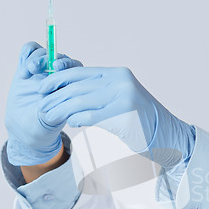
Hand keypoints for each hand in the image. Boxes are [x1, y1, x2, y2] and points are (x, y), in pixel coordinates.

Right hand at [4, 42, 82, 165]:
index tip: (56, 68)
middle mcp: (58, 75)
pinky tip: (23, 69)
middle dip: (48, 59)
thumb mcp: (53, 118)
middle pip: (58, 56)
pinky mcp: (26, 67)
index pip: (74, 67)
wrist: (25, 126)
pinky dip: (27, 54)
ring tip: (28, 71)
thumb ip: (59, 108)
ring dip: (36, 58)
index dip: (67, 64)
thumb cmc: (44, 124)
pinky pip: (28, 50)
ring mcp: (42, 70)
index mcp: (70, 84)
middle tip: (37, 68)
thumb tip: (66, 100)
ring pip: (43, 52)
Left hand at [37, 67, 195, 169]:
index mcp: (118, 74)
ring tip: (49, 116)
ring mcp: (124, 98)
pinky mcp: (124, 116)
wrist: (166, 136)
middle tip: (41, 105)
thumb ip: (100, 92)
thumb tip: (70, 92)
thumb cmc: (140, 120)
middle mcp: (121, 82)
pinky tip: (71, 122)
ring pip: (82, 100)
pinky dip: (78, 118)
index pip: (81, 72)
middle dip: (55, 96)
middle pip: (78, 86)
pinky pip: (93, 116)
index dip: (58, 79)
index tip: (43, 87)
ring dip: (61, 109)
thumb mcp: (120, 98)